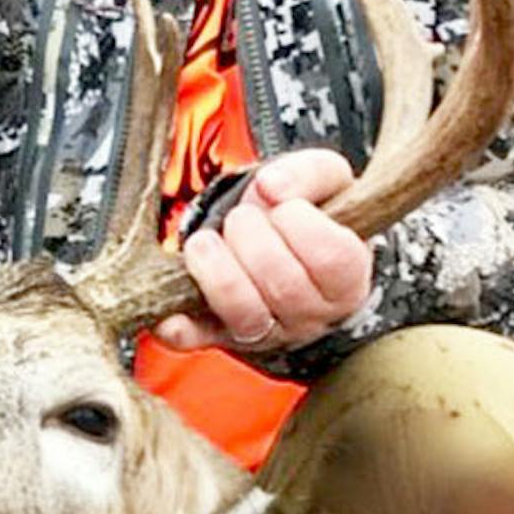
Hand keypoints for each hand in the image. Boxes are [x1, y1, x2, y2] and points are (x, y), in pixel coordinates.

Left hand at [155, 150, 372, 354]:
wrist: (288, 251)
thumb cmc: (311, 218)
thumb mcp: (325, 182)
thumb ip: (307, 173)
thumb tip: (271, 186)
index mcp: (346, 277)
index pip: (332, 260)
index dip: (302, 225)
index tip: (284, 207)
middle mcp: (312, 314)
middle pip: (285, 288)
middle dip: (253, 241)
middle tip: (241, 218)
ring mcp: (268, 331)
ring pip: (247, 317)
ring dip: (218, 275)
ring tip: (204, 242)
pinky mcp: (222, 336)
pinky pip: (200, 340)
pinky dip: (180, 328)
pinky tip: (168, 313)